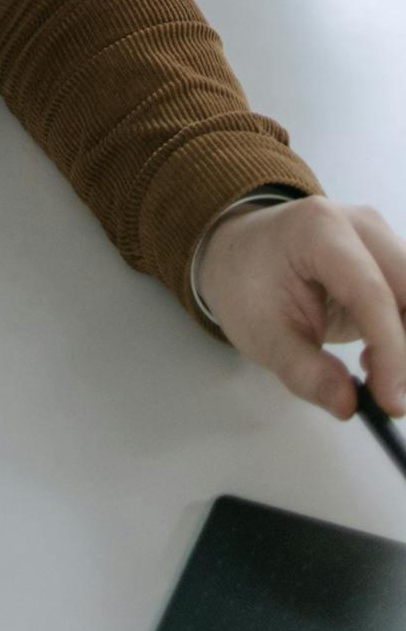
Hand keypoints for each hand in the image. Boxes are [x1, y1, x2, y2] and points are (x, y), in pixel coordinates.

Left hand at [197, 196, 405, 418]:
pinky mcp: (390, 259)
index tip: (392, 402)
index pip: (372, 292)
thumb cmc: (247, 286)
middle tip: (390, 393)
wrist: (240, 254)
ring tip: (372, 371)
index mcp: (319, 230)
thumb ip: (304, 371)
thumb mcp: (262, 334)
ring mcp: (380, 239)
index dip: (392, 351)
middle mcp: (361, 225)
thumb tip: (348, 405)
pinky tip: (375, 356)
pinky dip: (404, 334)